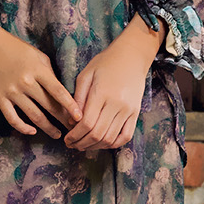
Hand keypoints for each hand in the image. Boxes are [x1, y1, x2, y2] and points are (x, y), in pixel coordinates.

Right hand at [0, 22, 83, 139]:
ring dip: (47, 128)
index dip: (71, 106)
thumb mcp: (37, 55)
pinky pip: (12, 118)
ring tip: (57, 135)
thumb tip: (61, 93)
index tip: (80, 117)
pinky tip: (32, 131)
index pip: (59, 92)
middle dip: (63, 120)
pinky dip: (23, 128)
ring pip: (33, 116)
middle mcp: (26, 82)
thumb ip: (49, 73)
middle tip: (74, 130)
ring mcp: (12, 91)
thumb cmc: (14, 47)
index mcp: (38, 70)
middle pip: (49, 106)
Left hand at [63, 18, 163, 152]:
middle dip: (82, 143)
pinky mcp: (136, 113)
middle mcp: (116, 104)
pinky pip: (126, 136)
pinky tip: (102, 143)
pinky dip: (113, 144)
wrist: (131, 56)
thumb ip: (77, 99)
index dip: (75, 136)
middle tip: (73, 145)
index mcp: (101, 94)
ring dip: (95, 146)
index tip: (67, 139)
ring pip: (110, 138)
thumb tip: (71, 122)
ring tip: (84, 145)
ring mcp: (128, 110)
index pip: (86, 123)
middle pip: (97, 134)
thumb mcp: (85, 76)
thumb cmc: (105, 63)